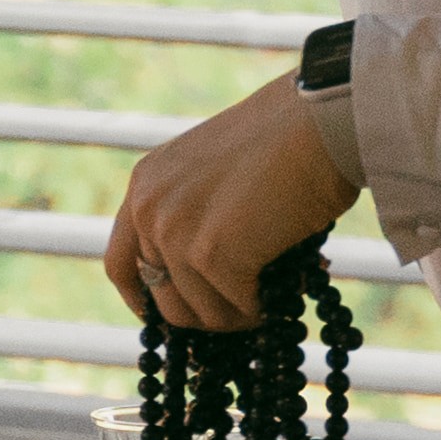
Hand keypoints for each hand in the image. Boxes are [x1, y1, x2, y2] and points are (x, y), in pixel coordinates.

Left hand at [105, 75, 355, 335]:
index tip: (167, 317)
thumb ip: (193, 217)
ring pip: (203, 314)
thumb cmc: (287, 142)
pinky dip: (270, 306)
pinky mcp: (212, 255)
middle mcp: (148, 209)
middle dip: (208, 313)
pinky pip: (240, 307)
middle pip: (163, 300)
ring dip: (242, 313)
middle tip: (248, 308)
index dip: (143, 300)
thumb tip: (204, 288)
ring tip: (278, 289)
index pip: (120, 263)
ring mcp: (175, 233)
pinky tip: (292, 283)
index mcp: (145, 185)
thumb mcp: (214, 174)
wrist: (320, 122)